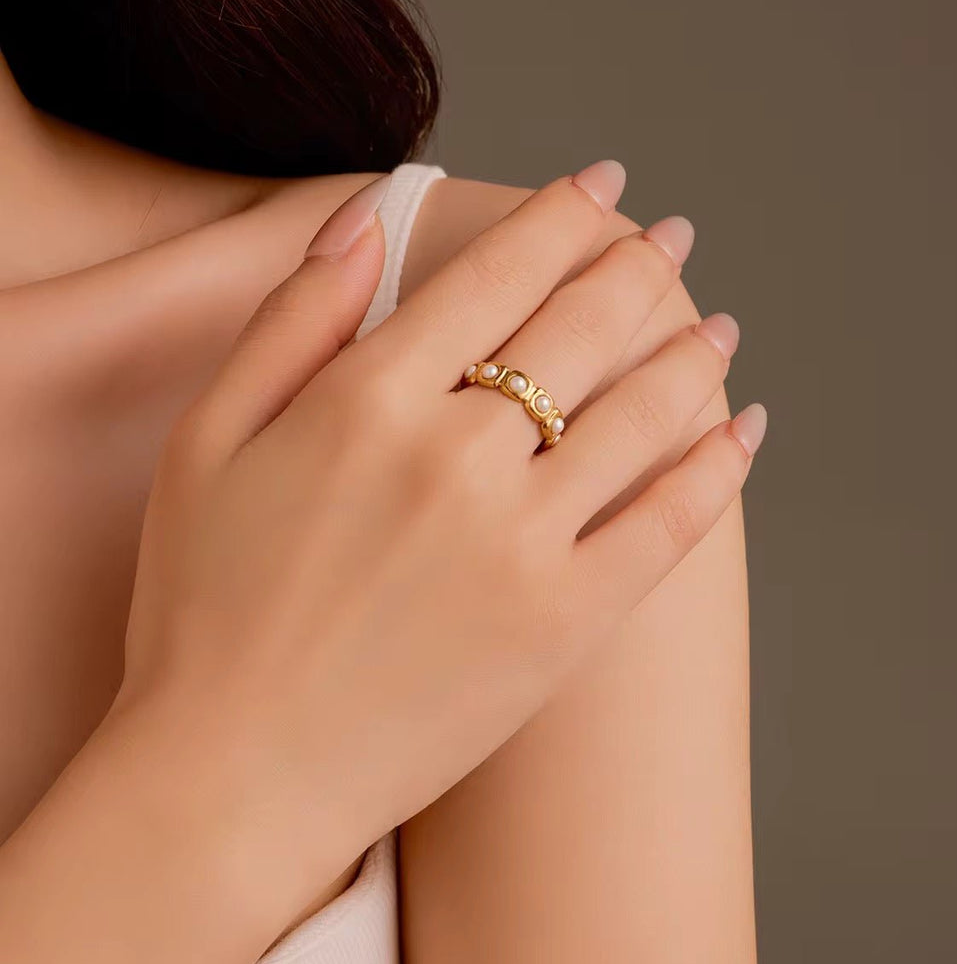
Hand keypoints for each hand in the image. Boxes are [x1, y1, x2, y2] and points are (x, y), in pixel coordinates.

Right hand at [116, 160, 765, 918]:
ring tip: (718, 327)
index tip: (603, 186)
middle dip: (638, 266)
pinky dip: (717, 470)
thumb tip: (363, 221)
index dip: (560, 215)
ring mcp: (522, 544)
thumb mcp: (206, 443)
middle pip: (582, 327)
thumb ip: (291, 322)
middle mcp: (456, 457)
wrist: (236, 776)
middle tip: (674, 239)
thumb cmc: (203, 610)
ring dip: (691, 355)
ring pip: (641, 414)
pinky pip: (667, 526)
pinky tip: (745, 431)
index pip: (495, 273)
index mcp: (368, 401)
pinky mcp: (565, 626)